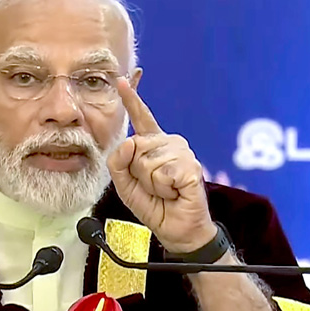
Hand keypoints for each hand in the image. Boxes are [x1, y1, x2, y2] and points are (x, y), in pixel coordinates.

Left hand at [107, 78, 216, 252]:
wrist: (177, 229)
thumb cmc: (155, 206)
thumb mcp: (125, 185)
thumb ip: (118, 163)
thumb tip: (130, 141)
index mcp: (153, 145)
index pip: (141, 118)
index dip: (131, 99)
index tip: (122, 80)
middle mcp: (169, 143)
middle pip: (136, 147)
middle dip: (137, 172)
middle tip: (153, 187)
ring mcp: (183, 153)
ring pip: (147, 161)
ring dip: (151, 183)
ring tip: (165, 190)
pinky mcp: (191, 167)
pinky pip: (163, 172)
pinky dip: (163, 188)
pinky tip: (175, 191)